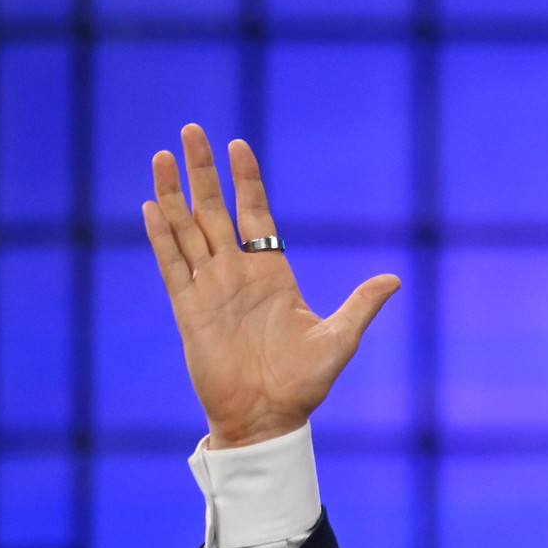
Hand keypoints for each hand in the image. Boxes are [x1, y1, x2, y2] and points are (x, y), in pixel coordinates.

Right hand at [142, 123, 399, 449]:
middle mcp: (237, 274)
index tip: (238, 146)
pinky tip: (153, 205)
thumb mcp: (340, 339)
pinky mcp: (189, 309)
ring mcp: (210, 288)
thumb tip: (395, 279)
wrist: (268, 417)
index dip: (245, 180)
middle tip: (193, 129)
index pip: (255, 214)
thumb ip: (361, 305)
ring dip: (174, 192)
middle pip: (214, 210)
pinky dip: (162, 235)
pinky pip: (171, 265)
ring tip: (164, 154)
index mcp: (272, 274)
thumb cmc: (304, 384)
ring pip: (186, 229)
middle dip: (203, 171)